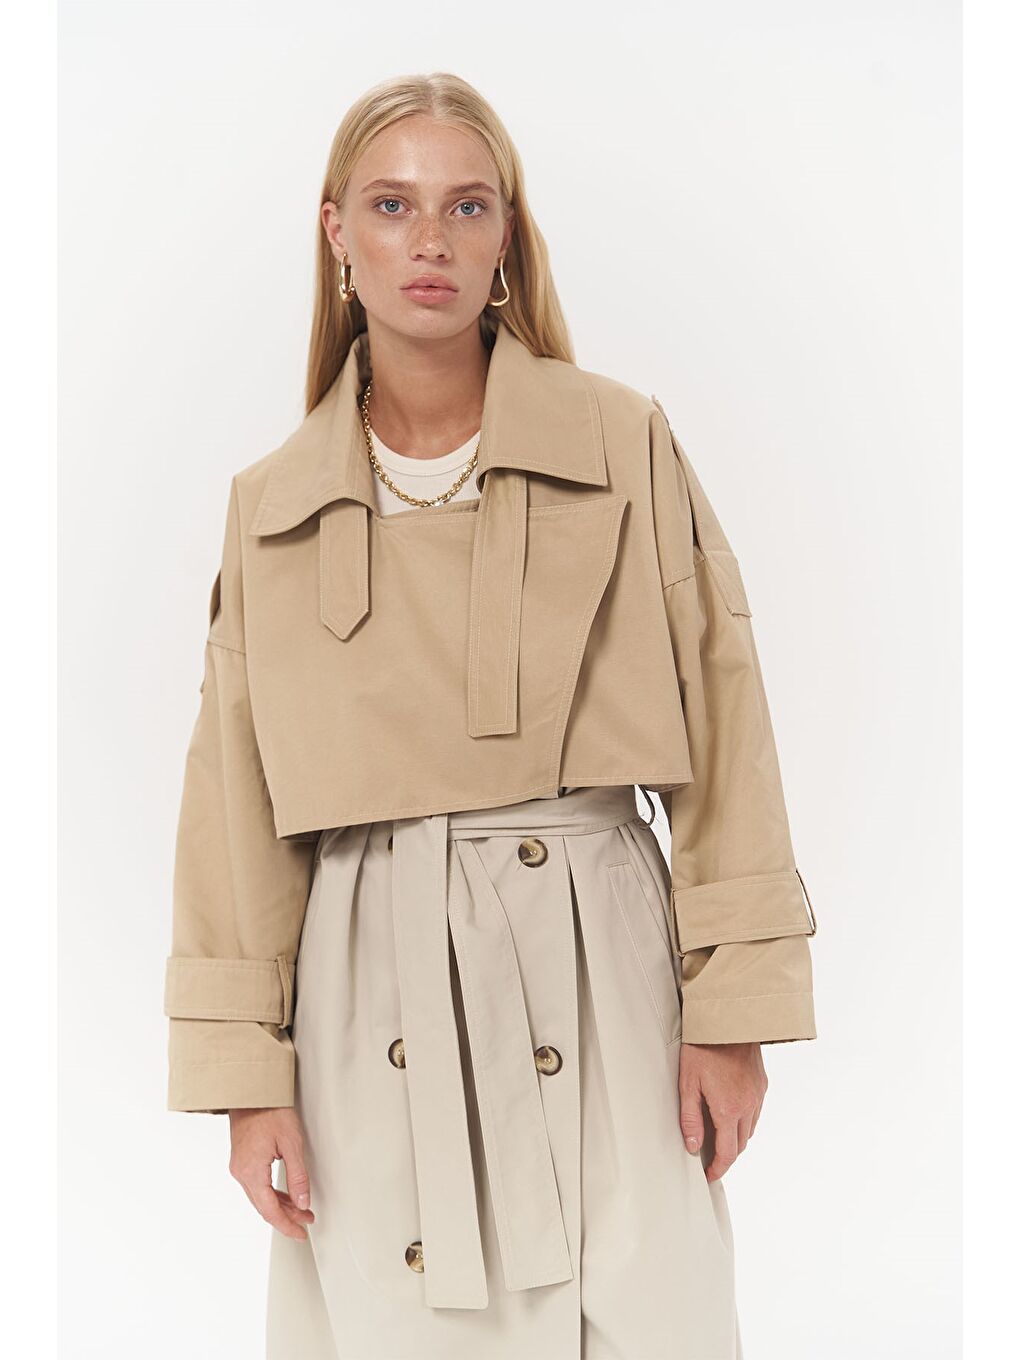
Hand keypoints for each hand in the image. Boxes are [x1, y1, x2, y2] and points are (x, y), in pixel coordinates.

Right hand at [228, 1106, 315, 1239]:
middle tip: (307, 1223)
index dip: (287, 1225)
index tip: (300, 1234)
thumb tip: (303, 1203)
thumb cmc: (270, 1110)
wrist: (252, 1090)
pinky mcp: (242, 1160)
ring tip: (302, 1210)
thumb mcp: (291, 1143)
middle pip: (264, 1206)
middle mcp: (241, 1172)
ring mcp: (239, 1166)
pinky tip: (285, 1195)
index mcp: (251, 1171)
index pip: (270, 1210)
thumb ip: (298, 1176)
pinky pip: (257, 1185)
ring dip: (280, 1205)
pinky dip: (272, 1193)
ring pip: (260, 1197)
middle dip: (286, 1217)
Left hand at [678, 1042, 766, 1182]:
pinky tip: (730, 1111)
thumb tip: (693, 1146)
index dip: (718, 1168)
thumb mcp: (688, 1083)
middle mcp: (748, 1105)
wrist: (727, 1019)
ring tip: (718, 1135)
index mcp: (729, 1109)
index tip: (710, 1174)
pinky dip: (744, 1119)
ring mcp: (758, 1094)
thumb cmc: (703, 1047)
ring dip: (736, 1137)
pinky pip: (755, 1111)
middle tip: (710, 1156)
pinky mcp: (761, 1083)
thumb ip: (690, 1118)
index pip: (728, 1152)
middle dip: (726, 1155)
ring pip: (750, 1128)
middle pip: (741, 1144)